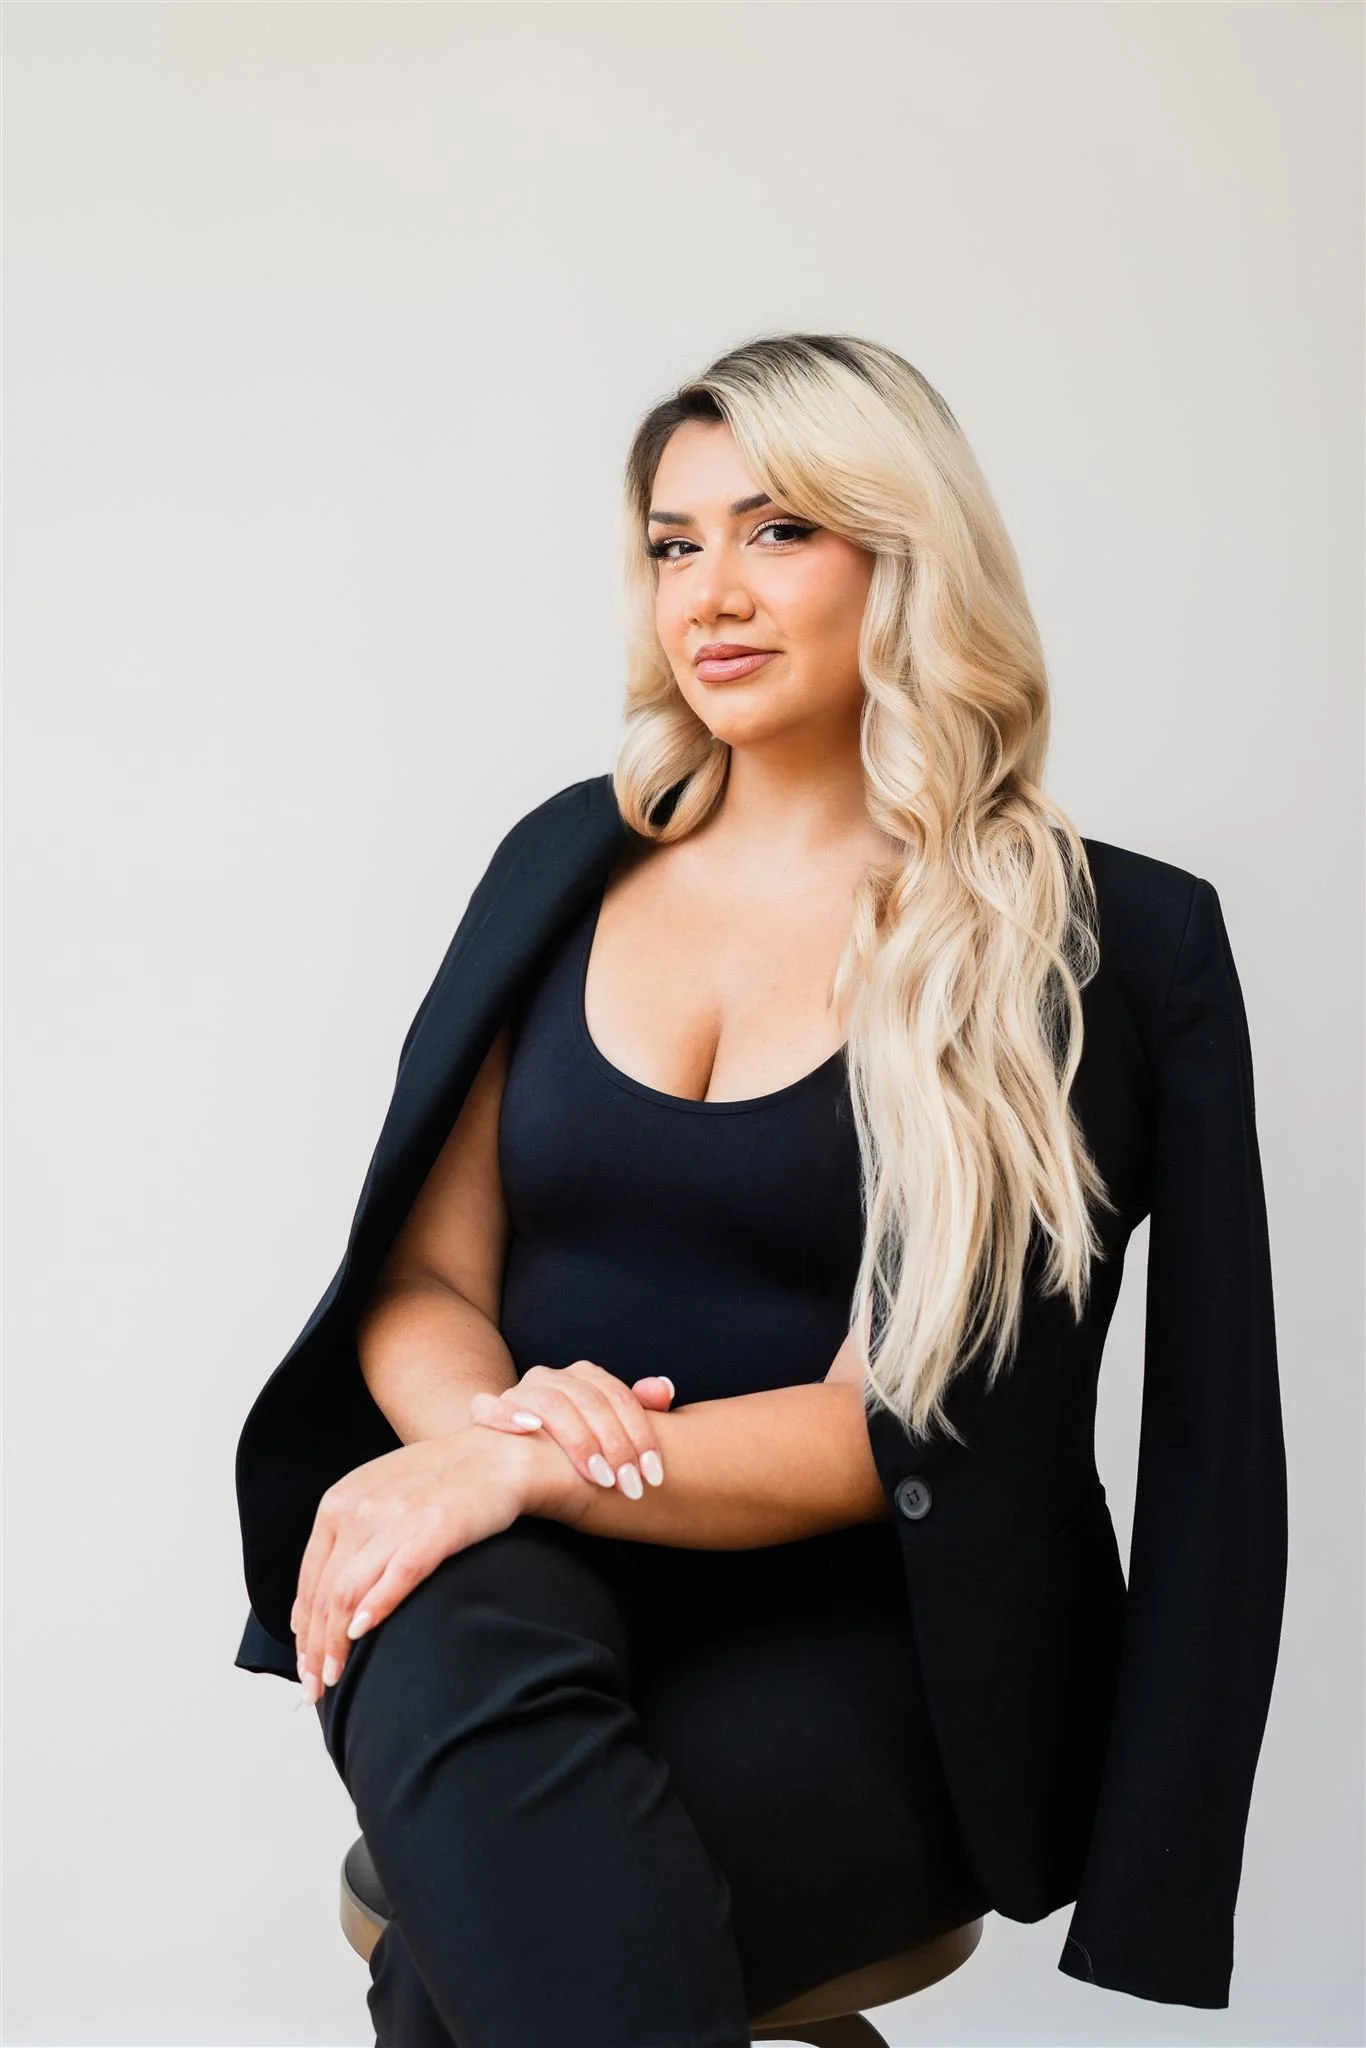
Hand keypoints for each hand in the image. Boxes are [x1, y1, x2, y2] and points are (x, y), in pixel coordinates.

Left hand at [291, 1426, 536, 1703]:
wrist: (497, 1455)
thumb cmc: (440, 1482)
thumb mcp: (376, 1500)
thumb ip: (343, 1544)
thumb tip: (311, 1610)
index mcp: (340, 1502)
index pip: (309, 1580)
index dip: (303, 1630)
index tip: (305, 1666)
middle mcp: (359, 1509)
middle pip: (325, 1593)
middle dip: (315, 1648)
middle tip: (314, 1687)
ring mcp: (396, 1519)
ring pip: (349, 1592)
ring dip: (336, 1642)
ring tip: (334, 1677)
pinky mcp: (435, 1529)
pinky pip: (397, 1575)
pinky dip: (377, 1607)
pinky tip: (363, 1633)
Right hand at [469, 1361, 674, 1498]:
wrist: (513, 1454)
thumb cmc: (574, 1447)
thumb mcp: (610, 1431)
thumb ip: (639, 1408)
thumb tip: (664, 1389)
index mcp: (583, 1376)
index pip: (619, 1398)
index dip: (641, 1436)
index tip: (654, 1476)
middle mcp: (551, 1377)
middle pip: (589, 1401)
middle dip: (615, 1447)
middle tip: (630, 1486)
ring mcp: (519, 1392)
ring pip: (551, 1404)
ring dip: (577, 1440)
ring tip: (599, 1477)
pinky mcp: (486, 1411)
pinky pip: (489, 1406)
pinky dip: (508, 1415)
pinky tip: (531, 1431)